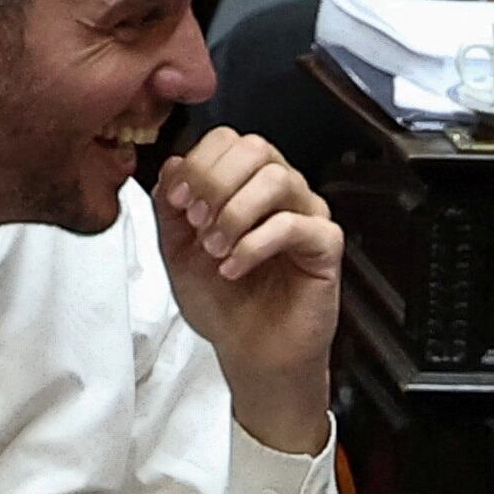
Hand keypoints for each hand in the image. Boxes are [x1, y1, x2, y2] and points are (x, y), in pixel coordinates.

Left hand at [154, 129, 341, 454]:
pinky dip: (255, 245)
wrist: (250, 354)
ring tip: (216, 250)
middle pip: (255, 148)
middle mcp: (280, 192)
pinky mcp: (325, 246)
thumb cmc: (224, 305)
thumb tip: (175, 164)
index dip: (198, 163)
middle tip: (197, 222)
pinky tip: (234, 268)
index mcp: (246, 184)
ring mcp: (306, 215)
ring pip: (276, 179)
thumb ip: (169, 206)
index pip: (228, 140)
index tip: (177, 200)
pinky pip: (294, 225)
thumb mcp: (177, 250)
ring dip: (235, 213)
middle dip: (215, 182)